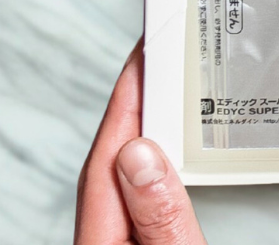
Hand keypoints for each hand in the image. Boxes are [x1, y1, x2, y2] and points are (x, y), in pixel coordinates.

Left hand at [75, 41, 206, 243]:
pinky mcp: (134, 241)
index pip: (108, 156)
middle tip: (166, 52)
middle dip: (139, 102)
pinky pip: (139, 192)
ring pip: (125, 175)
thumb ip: (162, 214)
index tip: (148, 51)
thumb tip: (142, 153)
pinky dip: (157, 161)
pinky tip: (175, 149)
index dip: (129, 99)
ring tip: (177, 87)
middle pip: (111, 159)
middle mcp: (101, 236)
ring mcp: (115, 238)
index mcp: (100, 239)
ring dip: (150, 128)